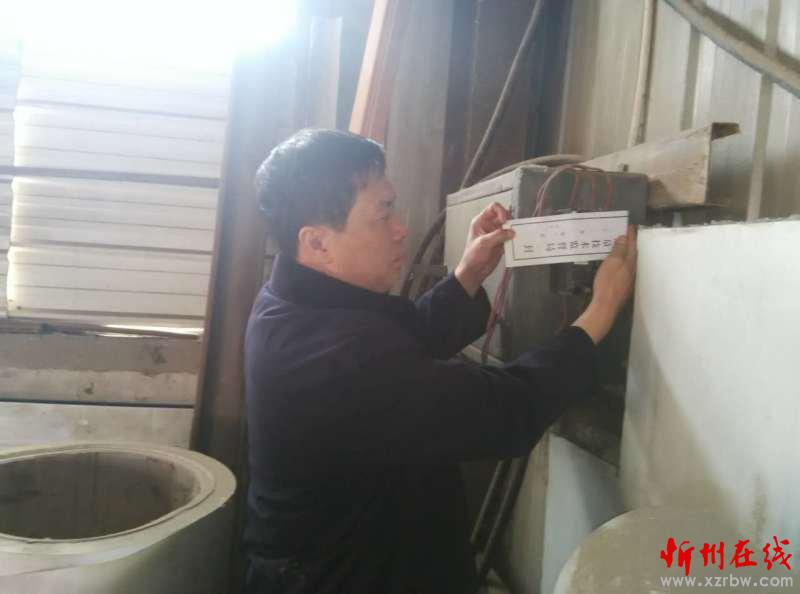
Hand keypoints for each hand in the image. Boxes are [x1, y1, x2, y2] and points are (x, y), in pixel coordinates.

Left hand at [454, 202, 514, 296]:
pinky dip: (515, 240)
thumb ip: (498, 235)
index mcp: (481, 221)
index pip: (493, 207)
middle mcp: (489, 226)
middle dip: (510, 222)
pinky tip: (516, 244)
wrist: (474, 271)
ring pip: (509, 227)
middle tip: (513, 230)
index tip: (505, 221)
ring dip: (514, 231)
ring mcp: (496, 234)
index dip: (501, 211)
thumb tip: (511, 231)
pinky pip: (511, 237)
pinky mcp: (501, 242)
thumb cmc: (472, 256)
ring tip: (517, 237)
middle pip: (504, 216)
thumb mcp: (484, 243)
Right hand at [572, 225, 636, 343]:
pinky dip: (622, 264)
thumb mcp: (611, 263)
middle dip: (630, 244)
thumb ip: (618, 250)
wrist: (606, 305)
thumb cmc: (608, 282)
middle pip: (633, 253)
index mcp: (630, 262)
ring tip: (621, 247)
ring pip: (629, 263)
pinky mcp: (623, 287)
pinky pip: (625, 270)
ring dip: (626, 254)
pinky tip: (617, 265)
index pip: (632, 245)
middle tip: (626, 234)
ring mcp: (629, 279)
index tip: (630, 226)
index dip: (630, 235)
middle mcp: (633, 270)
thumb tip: (624, 238)